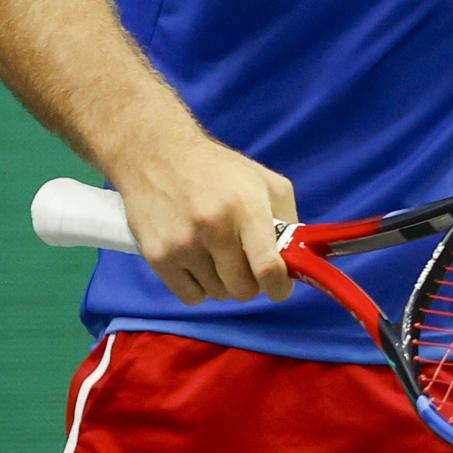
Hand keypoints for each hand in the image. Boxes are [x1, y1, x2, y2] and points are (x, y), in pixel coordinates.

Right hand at [113, 134, 297, 306]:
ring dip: (224, 282)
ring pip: (218, 295)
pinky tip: (198, 260)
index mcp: (246, 206)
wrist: (159, 155)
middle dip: (251, 282)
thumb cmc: (219, 170)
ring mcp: (183, 244)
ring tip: (217, 252)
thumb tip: (295, 261)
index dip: (279, 287)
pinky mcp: (158, 257)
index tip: (280, 287)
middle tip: (247, 262)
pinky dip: (199, 287)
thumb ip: (286, 220)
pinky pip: (191, 297)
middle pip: (243, 289)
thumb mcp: (265, 181)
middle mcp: (214, 227)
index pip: (268, 266)